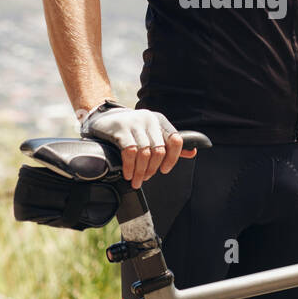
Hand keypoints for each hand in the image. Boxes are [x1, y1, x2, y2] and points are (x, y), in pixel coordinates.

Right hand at [79, 100, 196, 188]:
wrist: (104, 119)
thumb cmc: (131, 130)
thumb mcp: (151, 133)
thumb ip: (170, 144)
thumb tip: (192, 152)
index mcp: (160, 121)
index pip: (175, 140)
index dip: (172, 158)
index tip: (164, 170)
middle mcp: (149, 120)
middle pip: (159, 150)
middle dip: (152, 169)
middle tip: (145, 178)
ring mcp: (134, 123)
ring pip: (144, 153)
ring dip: (140, 171)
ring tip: (136, 180)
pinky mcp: (120, 129)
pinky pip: (130, 152)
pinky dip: (129, 167)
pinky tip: (127, 173)